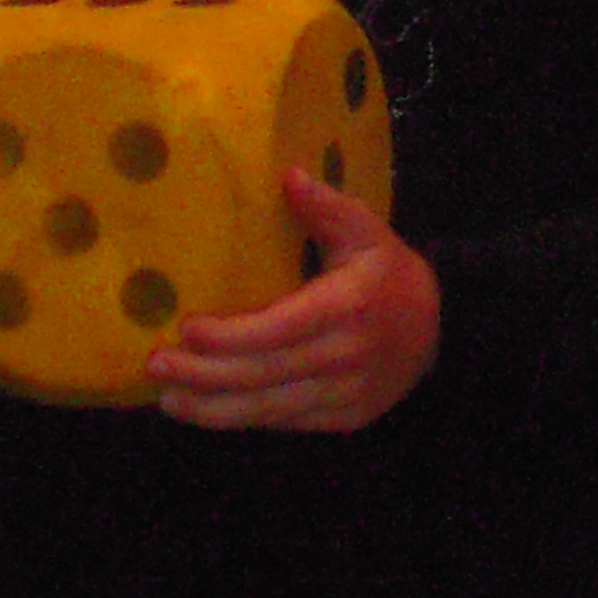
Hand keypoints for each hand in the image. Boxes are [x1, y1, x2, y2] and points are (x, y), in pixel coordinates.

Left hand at [147, 170, 439, 434]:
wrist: (439, 328)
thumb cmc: (388, 271)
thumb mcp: (367, 230)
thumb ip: (327, 207)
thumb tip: (289, 176)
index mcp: (348, 307)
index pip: (282, 328)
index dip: (233, 336)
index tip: (188, 330)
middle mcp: (346, 357)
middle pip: (266, 374)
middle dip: (206, 374)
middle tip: (157, 365)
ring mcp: (346, 394)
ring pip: (271, 408)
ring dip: (214, 408)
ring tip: (168, 399)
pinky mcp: (344, 418)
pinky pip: (286, 422)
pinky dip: (244, 419)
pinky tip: (207, 409)